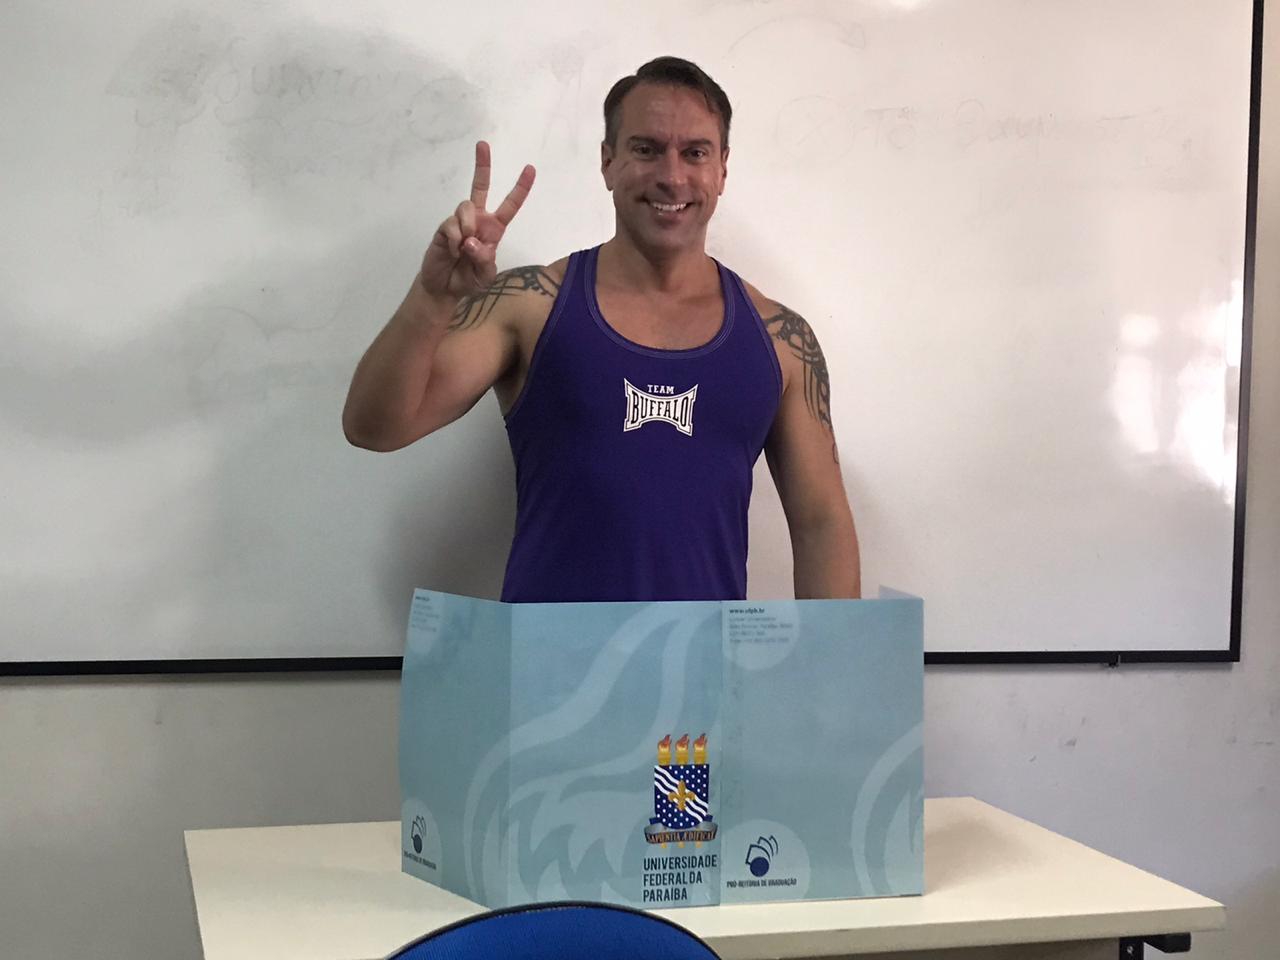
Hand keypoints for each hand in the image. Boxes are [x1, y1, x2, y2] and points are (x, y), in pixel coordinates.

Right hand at [419, 141, 535, 300]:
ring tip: (463, 250)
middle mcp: (478, 220)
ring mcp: (460, 222)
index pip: (510, 206)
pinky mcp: (444, 228)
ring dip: (467, 228)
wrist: (444, 288)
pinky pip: (451, 225)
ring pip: (465, 208)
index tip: (530, 169)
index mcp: (494, 229)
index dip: (520, 188)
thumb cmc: (469, 280)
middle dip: (482, 165)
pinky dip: (454, 241)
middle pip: (480, 187)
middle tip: (482, 144)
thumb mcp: (485, 275)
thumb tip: (471, 241)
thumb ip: (484, 259)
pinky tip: (452, 252)